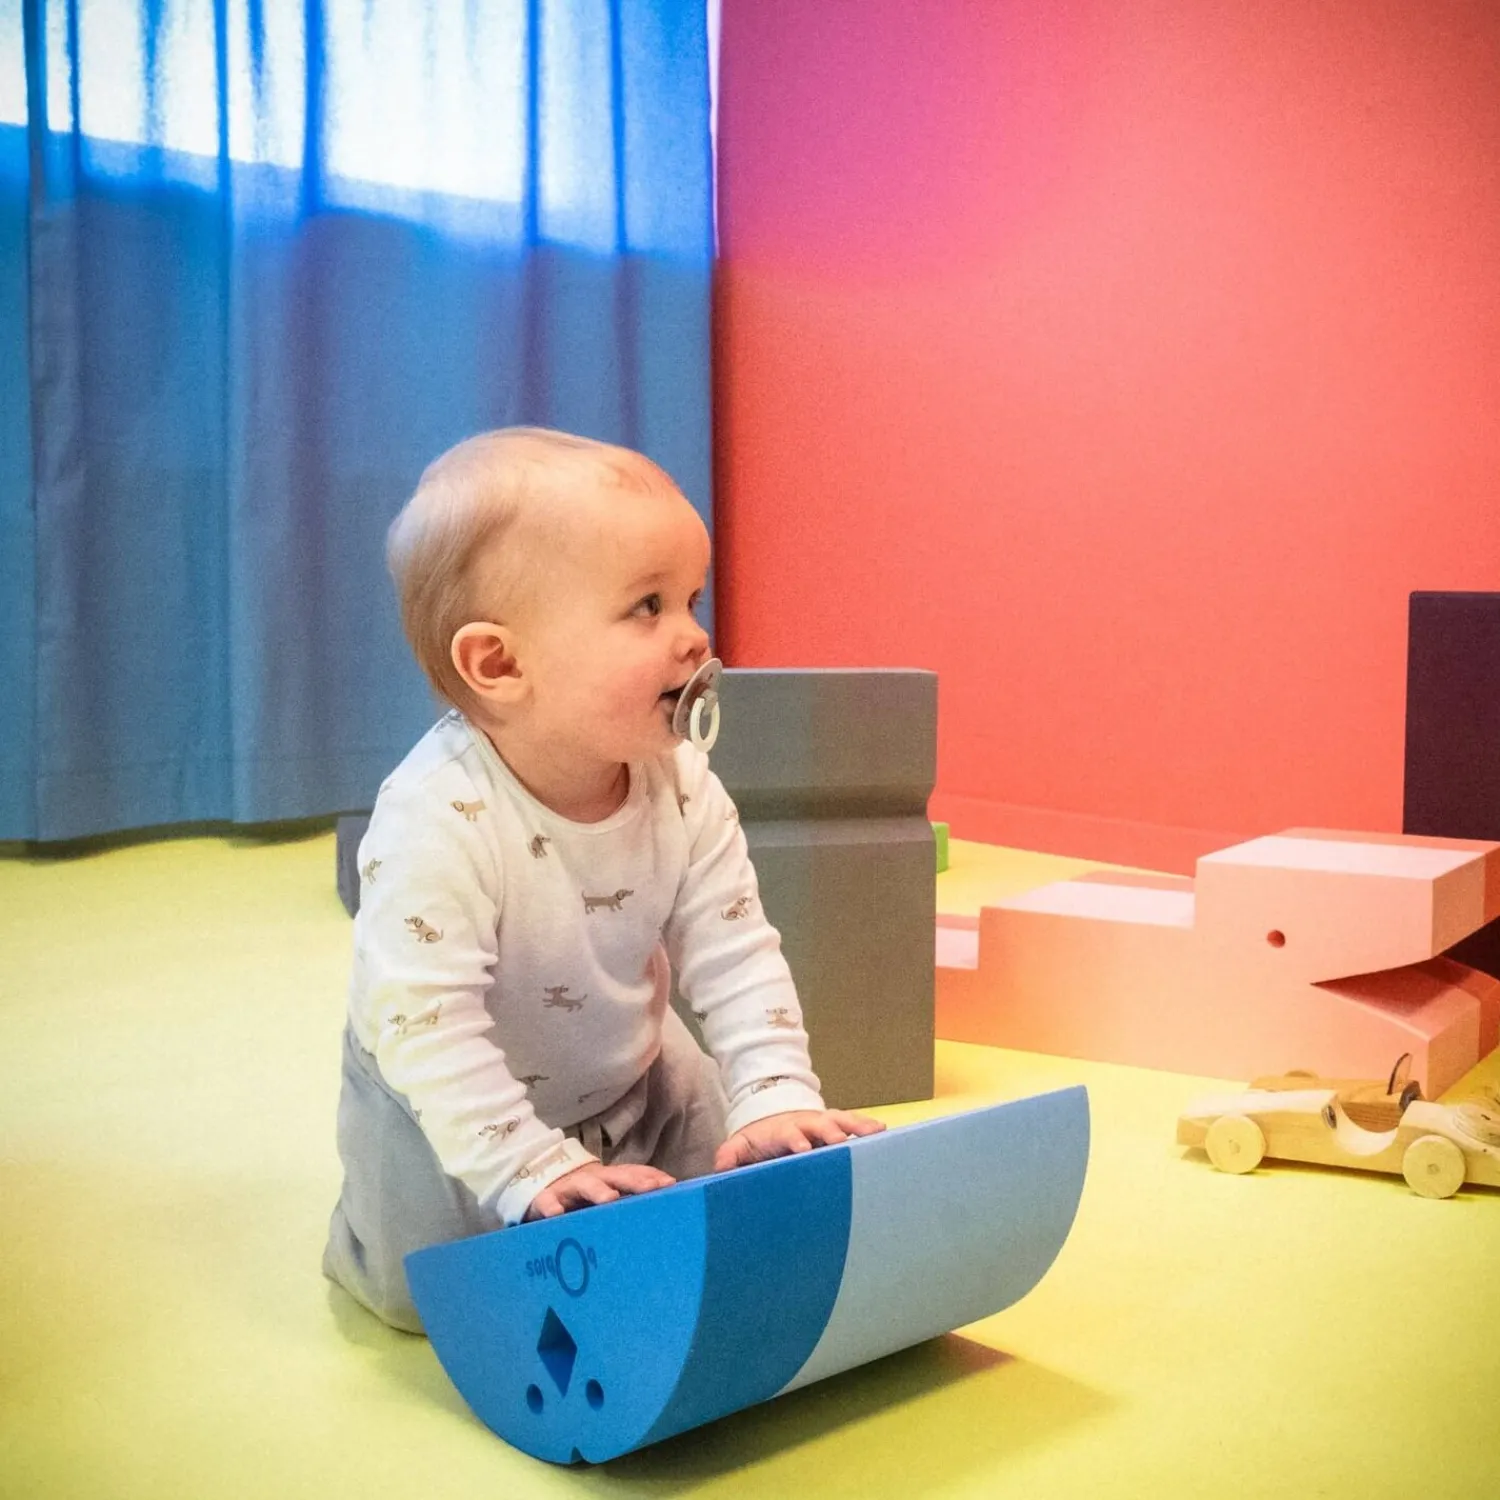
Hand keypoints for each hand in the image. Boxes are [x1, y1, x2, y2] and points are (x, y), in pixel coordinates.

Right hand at [523, 1161, 674, 1220]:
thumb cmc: (582, 1197)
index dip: (651, 1177)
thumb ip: (627, 1200)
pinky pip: (547, 1202)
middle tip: (651, 1189)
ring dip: (597, 1190)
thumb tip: (660, 1212)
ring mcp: (569, 1187)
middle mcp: (593, 1179)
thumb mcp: (605, 1195)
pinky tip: (556, 1214)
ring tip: (609, 1199)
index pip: (634, 1173)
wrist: (540, 1186)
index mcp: (610, 1178)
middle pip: (616, 1176)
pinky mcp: (545, 1198)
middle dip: (634, 1181)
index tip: (670, 1184)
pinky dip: (552, 1206)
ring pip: (585, 1184)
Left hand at [713, 1109, 885, 1172]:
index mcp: (784, 1131)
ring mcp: (823, 1122)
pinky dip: (868, 1126)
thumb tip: (719, 1169)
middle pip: (821, 1124)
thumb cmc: (760, 1140)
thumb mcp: (741, 1146)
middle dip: (831, 1133)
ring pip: (841, 1120)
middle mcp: (806, 1124)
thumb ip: (731, 1156)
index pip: (790, 1135)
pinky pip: (854, 1123)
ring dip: (857, 1126)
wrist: (773, 1118)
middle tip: (843, 1143)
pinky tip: (884, 1132)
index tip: (804, 1150)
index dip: (797, 1141)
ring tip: (876, 1132)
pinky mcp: (836, 1126)